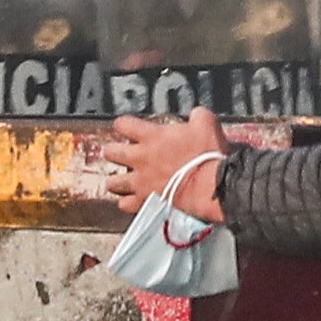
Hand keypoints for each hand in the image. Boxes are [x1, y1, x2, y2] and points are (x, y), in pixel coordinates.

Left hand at [79, 111, 229, 222]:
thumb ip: (196, 116)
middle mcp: (140, 158)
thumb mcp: (206, 124)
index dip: (124, 125)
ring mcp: (141, 181)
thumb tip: (196, 116)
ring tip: (122, 179)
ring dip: (116, 180)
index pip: (123, 124)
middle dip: (113, 151)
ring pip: (112, 182)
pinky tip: (132, 199)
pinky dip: (127, 202)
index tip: (126, 127)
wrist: (210, 186)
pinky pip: (125, 204)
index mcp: (152, 136)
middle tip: (120, 153)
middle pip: (110, 152)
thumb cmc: (207, 156)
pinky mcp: (146, 201)